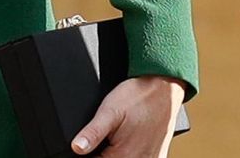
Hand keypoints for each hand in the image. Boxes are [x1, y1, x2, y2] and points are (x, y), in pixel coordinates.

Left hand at [71, 75, 186, 156]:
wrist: (163, 88)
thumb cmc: (137, 98)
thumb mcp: (109, 111)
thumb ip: (92, 132)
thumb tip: (76, 148)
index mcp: (123, 156)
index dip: (87, 153)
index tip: (87, 142)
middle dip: (102, 151)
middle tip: (107, 134)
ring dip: (115, 152)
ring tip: (118, 135)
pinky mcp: (158, 157)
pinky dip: (131, 152)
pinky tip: (129, 139)